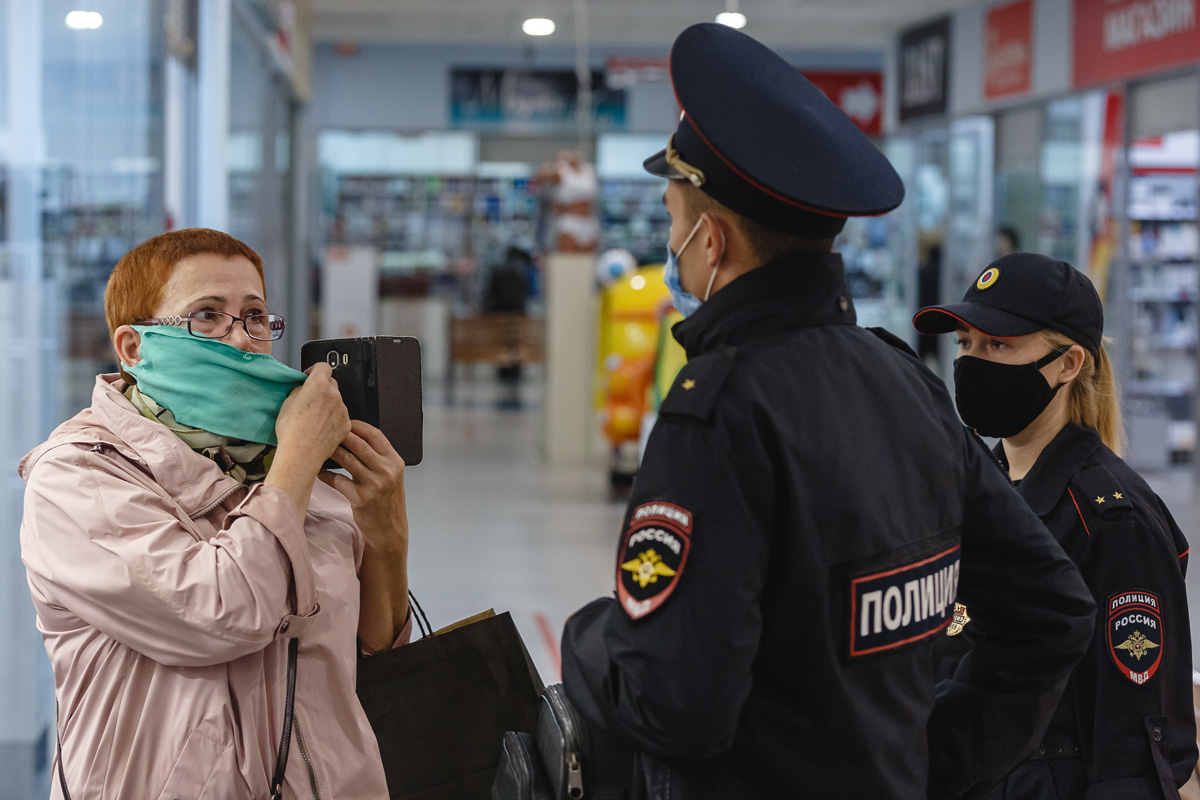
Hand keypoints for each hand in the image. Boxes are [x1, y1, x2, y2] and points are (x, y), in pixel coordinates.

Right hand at [275, 363, 350, 464]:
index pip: (323, 367)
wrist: (302, 453)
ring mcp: (343, 409)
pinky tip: (321, 428)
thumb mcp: (287, 403)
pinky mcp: (346, 424)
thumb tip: (304, 389)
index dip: (315, 371)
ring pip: (337, 401)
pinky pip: (341, 416)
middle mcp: (334, 394)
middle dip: (322, 389)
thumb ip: (299, 390)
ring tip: (314, 419)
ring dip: (328, 405)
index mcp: (318, 385)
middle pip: (331, 384)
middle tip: (311, 400)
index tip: (309, 377)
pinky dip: (333, 419)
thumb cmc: (292, 430)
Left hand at [319, 420, 408, 555]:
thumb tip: (354, 439)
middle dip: (340, 435)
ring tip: (319, 448)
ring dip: (331, 453)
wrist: (390, 529)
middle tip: (325, 431)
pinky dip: (326, 475)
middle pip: (359, 444)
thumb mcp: (392, 476)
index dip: (357, 426)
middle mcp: (386, 471)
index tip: (344, 423)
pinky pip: (338, 481)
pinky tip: (320, 472)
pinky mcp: (361, 498)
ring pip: (347, 460)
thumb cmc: (388, 501)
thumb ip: (378, 458)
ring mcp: (374, 485)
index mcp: (395, 461)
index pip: (375, 434)